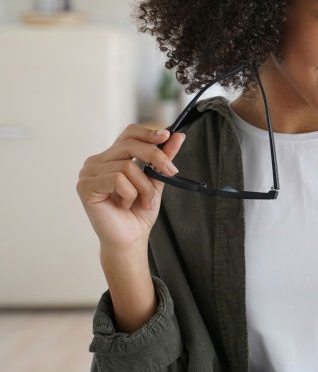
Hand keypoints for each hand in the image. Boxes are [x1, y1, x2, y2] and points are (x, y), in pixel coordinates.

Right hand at [77, 124, 185, 251]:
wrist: (130, 238)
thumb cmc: (139, 211)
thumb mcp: (156, 180)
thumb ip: (163, 158)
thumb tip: (177, 136)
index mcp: (112, 157)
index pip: (128, 133)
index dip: (148, 133)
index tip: (166, 136)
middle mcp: (97, 161)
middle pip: (130, 145)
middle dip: (156, 158)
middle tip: (170, 172)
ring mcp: (88, 173)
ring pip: (127, 166)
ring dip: (143, 187)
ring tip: (142, 201)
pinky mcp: (85, 187)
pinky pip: (117, 180)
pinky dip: (130, 194)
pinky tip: (126, 205)